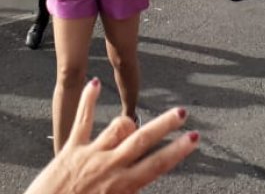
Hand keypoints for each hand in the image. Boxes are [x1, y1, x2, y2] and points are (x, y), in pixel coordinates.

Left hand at [23, 78, 196, 193]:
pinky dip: (89, 100)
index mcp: (123, 186)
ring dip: (129, 122)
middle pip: (143, 140)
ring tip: (134, 123)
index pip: (157, 165)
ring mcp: (91, 154)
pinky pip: (82, 119)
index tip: (193, 137)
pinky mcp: (71, 149)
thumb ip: (129, 191)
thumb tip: (142, 183)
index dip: (178, 151)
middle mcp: (110, 166)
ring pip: (117, 128)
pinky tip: (95, 83)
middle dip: (164, 125)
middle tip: (182, 111)